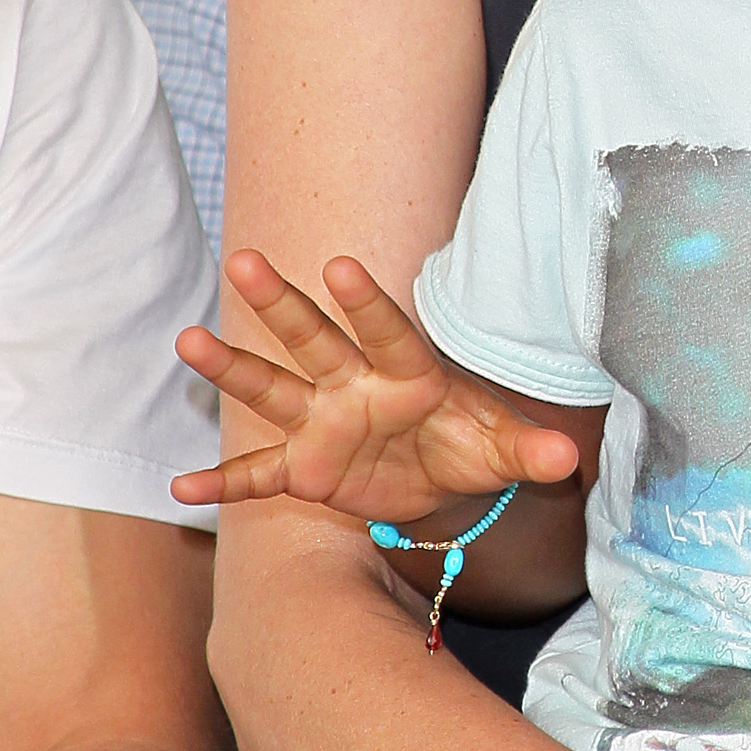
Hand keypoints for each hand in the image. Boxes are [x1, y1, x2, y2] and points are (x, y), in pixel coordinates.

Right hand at [173, 249, 579, 520]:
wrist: (440, 478)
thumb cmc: (471, 444)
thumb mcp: (504, 450)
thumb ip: (530, 450)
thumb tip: (569, 457)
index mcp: (409, 373)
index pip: (387, 332)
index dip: (366, 303)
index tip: (341, 266)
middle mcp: (355, 386)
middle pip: (314, 340)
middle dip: (281, 304)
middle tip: (245, 261)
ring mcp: (322, 423)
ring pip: (272, 390)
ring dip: (232, 369)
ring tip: (188, 341)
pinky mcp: (304, 467)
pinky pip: (258, 474)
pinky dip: (224, 484)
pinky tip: (181, 489)